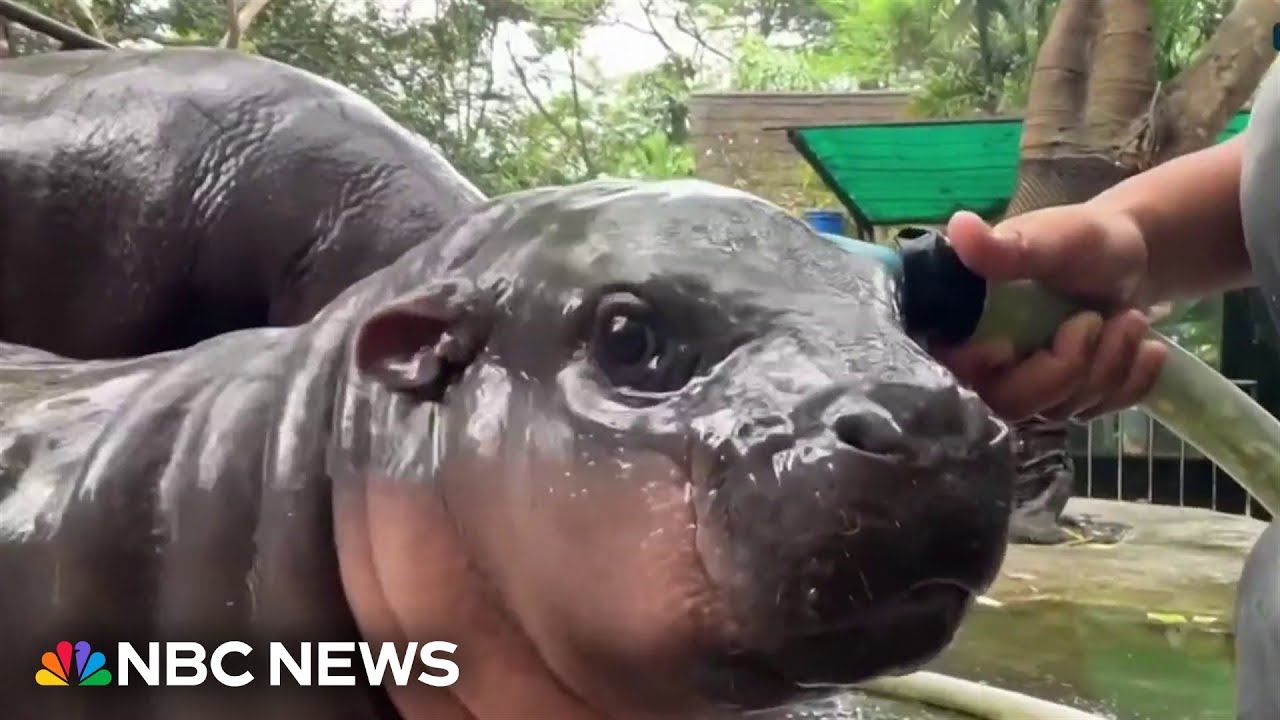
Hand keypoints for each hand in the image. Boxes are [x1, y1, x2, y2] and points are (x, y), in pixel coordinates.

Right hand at [932, 206, 1169, 421]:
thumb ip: (1007, 247)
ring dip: (1108, 365)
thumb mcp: (1050, 239)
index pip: (953, 366)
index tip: (1011, 345)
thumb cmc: (1083, 242)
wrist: (1132, 258)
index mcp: (966, 323)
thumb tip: (958, 227)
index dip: (982, 366)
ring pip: (1060, 410)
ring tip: (1131, 319)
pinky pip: (1097, 412)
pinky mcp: (1067, 399)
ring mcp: (1030, 386)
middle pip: (1010, 402)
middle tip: (1097, 321)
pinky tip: (1147, 349)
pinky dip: (1131, 382)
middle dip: (1068, 367)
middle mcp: (988, 363)